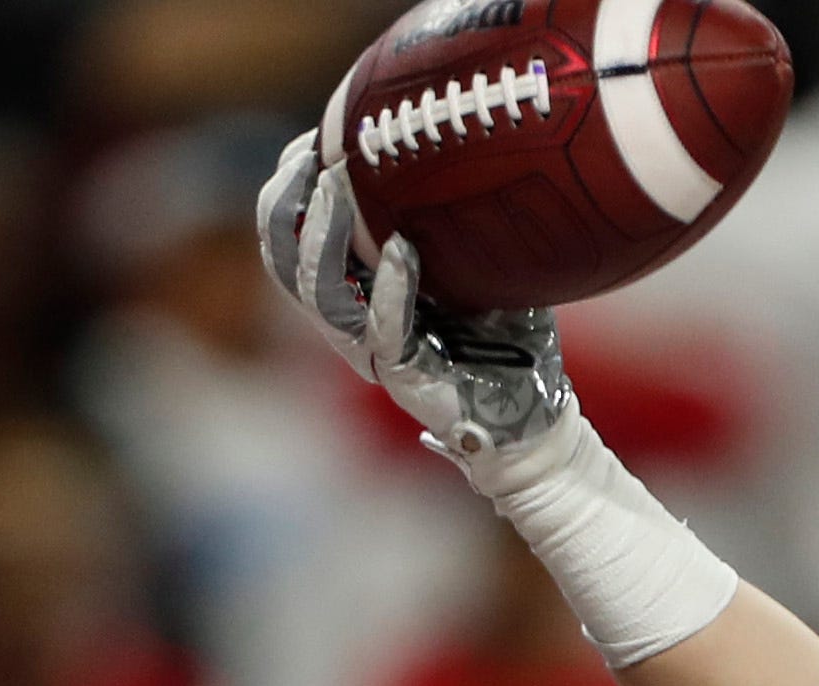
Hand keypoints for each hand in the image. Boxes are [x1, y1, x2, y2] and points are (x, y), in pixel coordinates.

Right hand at [255, 130, 573, 482]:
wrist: (535, 412)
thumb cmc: (504, 334)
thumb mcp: (471, 260)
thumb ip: (448, 215)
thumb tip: (455, 144)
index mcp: (352, 289)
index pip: (290, 232)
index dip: (288, 185)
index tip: (313, 140)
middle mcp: (349, 319)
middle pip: (282, 258)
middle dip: (285, 202)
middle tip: (309, 157)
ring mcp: (370, 350)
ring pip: (317, 293)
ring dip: (322, 236)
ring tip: (337, 187)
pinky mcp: (402, 376)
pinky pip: (383, 329)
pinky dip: (391, 288)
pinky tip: (403, 250)